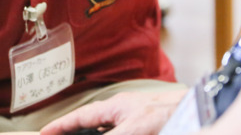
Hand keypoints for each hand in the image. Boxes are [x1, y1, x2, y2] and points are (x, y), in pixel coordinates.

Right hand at [40, 88, 187, 134]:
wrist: (197, 111)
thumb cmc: (168, 112)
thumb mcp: (134, 128)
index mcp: (114, 107)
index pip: (80, 117)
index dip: (61, 126)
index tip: (43, 133)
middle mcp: (121, 114)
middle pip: (90, 125)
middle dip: (74, 132)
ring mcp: (133, 121)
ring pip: (105, 129)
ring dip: (92, 133)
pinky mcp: (143, 128)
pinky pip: (121, 131)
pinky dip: (107, 133)